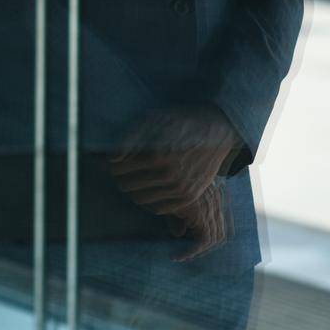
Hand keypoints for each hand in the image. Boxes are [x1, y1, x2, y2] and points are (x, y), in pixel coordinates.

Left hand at [110, 107, 239, 258]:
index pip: (119, 170)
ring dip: (134, 191)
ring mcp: (181, 188)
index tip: (114, 162)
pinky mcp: (190, 196)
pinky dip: (150, 202)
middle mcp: (169, 175)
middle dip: (121, 179)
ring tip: (136, 179)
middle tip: (122, 172)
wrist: (217, 130)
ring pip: (141, 200)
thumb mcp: (153, 120)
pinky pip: (159, 209)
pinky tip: (151, 188)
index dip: (113, 166)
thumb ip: (130, 139)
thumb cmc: (180, 122)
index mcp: (156, 155)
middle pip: (127, 186)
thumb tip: (113, 159)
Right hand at [164, 182, 228, 261]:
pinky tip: (176, 256)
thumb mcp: (168, 202)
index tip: (189, 246)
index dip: (207, 238)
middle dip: (204, 248)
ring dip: (197, 251)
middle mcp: (214, 201)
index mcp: (211, 195)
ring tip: (180, 257)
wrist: (151, 174)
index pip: (219, 223)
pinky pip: (203, 240)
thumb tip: (179, 234)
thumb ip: (177, 217)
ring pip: (214, 239)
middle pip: (220, 233)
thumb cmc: (157, 185)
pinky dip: (191, 251)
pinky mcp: (200, 214)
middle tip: (186, 255)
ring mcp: (209, 207)